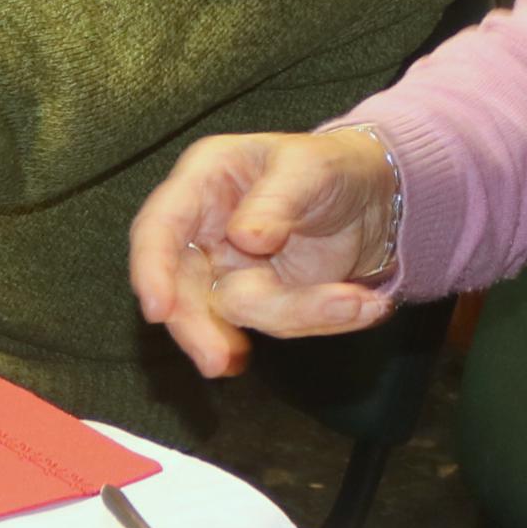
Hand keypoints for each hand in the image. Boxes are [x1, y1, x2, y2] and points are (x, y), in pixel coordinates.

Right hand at [127, 127, 402, 378]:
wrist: (375, 197)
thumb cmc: (330, 166)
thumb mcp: (310, 166)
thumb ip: (276, 199)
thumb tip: (244, 238)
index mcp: (202, 182)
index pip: (158, 228)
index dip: (151, 269)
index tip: (158, 311)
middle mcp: (205, 232)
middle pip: (180, 289)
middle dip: (200, 328)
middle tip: (221, 361)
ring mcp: (231, 272)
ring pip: (237, 314)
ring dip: (297, 314)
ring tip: (358, 303)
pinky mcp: (263, 302)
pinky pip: (281, 324)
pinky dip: (324, 319)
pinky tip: (365, 306)